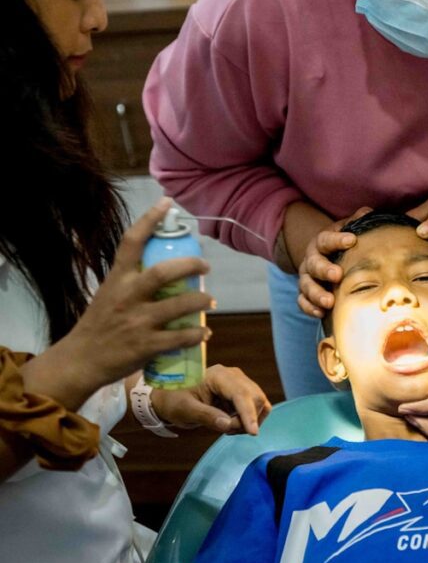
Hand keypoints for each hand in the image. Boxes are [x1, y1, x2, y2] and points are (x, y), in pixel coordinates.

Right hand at [59, 199, 212, 399]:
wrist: (81, 360)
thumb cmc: (99, 323)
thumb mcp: (108, 292)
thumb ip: (131, 279)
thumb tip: (163, 266)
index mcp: (117, 279)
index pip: (131, 242)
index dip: (149, 219)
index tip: (166, 203)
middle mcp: (127, 296)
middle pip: (162, 273)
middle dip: (189, 265)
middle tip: (205, 266)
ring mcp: (137, 322)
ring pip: (178, 306)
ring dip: (199, 301)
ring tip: (210, 300)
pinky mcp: (146, 346)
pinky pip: (178, 338)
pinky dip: (196, 334)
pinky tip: (204, 333)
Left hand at [151, 366, 271, 435]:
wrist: (171, 397)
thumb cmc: (174, 401)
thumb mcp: (186, 410)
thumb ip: (206, 416)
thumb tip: (228, 424)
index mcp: (218, 375)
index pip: (241, 393)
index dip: (249, 413)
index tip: (253, 433)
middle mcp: (233, 375)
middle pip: (255, 397)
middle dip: (247, 419)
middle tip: (227, 432)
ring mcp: (239, 382)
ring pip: (259, 402)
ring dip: (249, 420)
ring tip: (228, 428)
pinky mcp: (241, 390)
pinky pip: (255, 405)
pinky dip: (249, 418)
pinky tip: (232, 423)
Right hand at [297, 207, 372, 317]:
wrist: (324, 257)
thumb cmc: (343, 245)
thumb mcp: (348, 230)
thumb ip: (358, 221)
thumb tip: (368, 211)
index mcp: (322, 242)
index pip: (326, 239)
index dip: (337, 239)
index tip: (352, 240)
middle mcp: (311, 259)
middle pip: (314, 264)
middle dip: (324, 270)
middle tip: (337, 275)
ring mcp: (306, 277)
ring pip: (306, 285)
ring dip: (317, 294)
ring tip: (330, 302)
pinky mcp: (305, 294)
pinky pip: (302, 301)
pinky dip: (309, 308)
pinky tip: (320, 313)